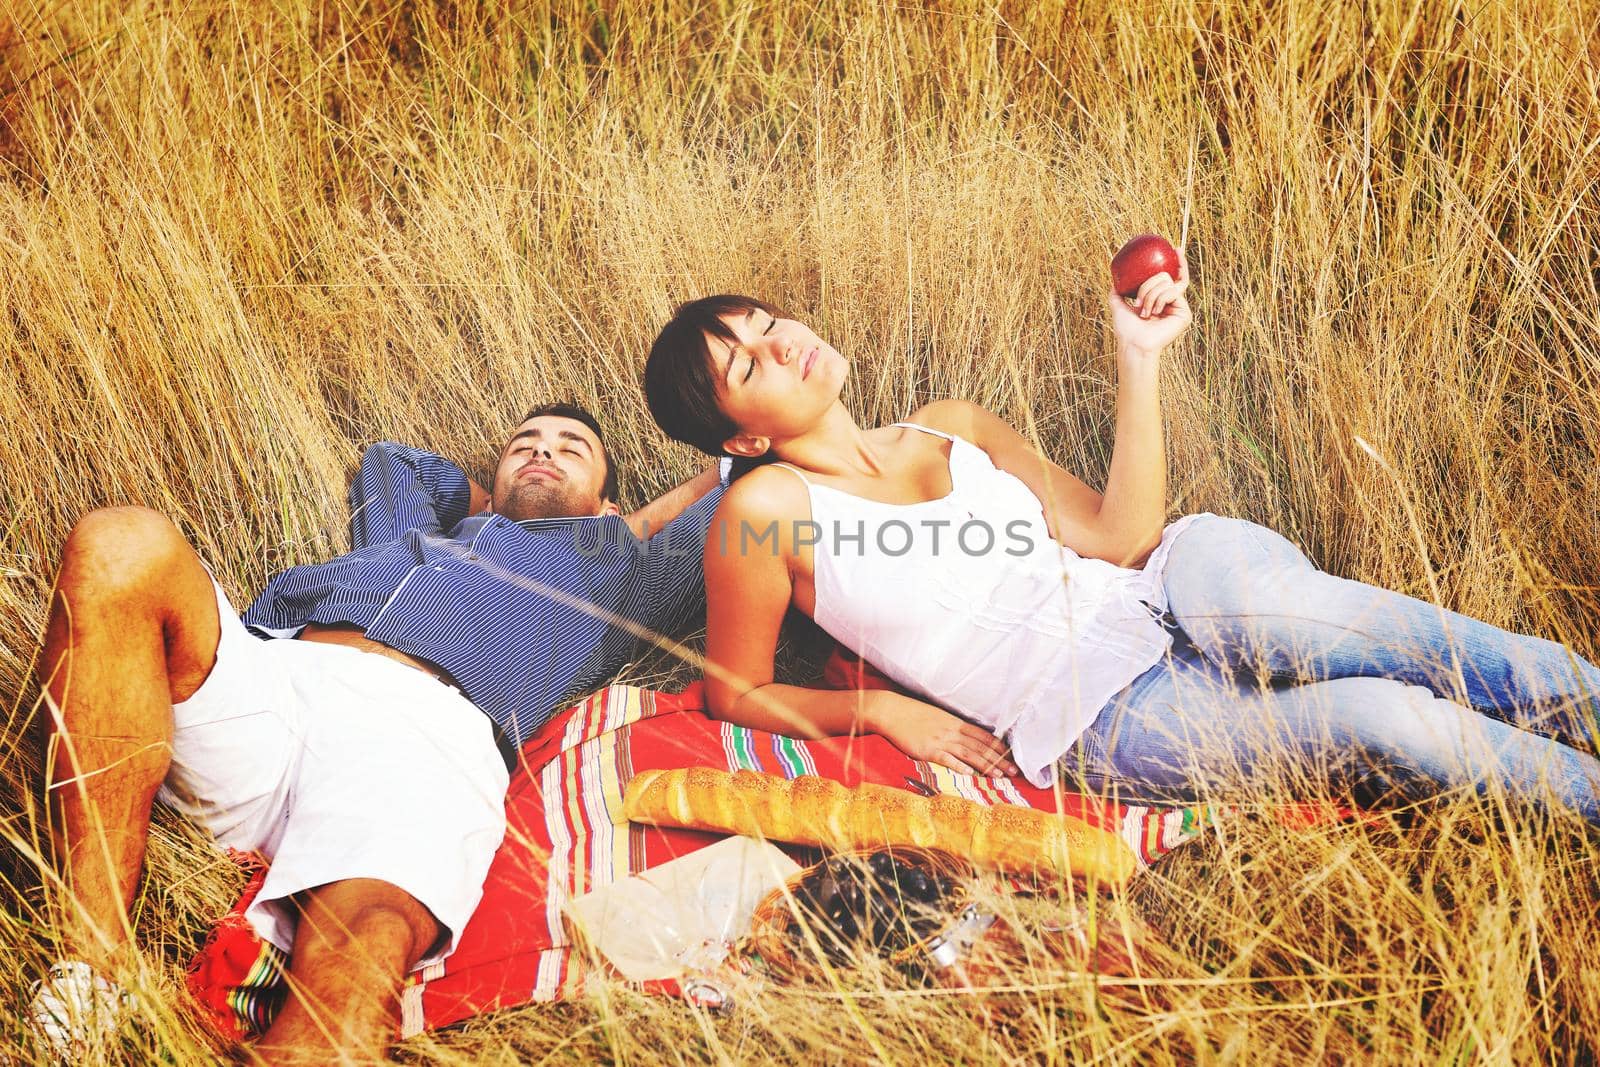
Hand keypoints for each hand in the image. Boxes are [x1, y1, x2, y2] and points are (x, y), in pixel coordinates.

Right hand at [868, 692, 1020, 776]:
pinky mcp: (928, 750)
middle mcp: (951, 731)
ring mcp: (940, 740)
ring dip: (986, 765)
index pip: (982, 735)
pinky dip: (960, 766)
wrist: (892, 711)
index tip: (1011, 756)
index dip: (998, 746)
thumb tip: (965, 735)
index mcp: (955, 722)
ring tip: (1000, 775)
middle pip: (980, 746)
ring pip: (969, 754)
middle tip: (1014, 771)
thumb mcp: (937, 716)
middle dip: (999, 759)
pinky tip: (970, 774)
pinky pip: (947, 759)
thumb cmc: (913, 714)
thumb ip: (951, 726)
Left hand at [1108, 246, 1191, 357]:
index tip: (1175, 249)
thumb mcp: (1118, 305)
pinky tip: (1154, 312)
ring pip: (1167, 283)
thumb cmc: (1126, 329)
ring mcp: (1180, 307)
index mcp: (1161, 299)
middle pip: (1165, 276)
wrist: (1133, 343)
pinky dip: (1160, 299)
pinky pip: (1173, 292)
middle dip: (1147, 286)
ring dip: (1150, 295)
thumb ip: (1117, 292)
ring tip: (1144, 312)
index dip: (1177, 262)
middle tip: (1138, 302)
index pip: (1171, 277)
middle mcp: (1173, 302)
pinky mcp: (1185, 313)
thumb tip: (1114, 280)